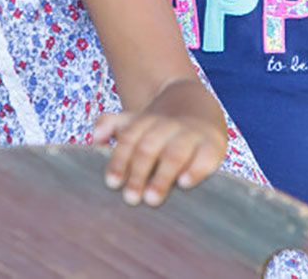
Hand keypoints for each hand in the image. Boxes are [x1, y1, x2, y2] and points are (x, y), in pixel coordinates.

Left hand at [92, 112, 225, 206]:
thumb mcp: (135, 120)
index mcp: (146, 122)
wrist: (200, 107)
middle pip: (149, 147)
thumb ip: (111, 124)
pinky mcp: (213, 146)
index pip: (129, 139)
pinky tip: (185, 183)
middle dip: (138, 173)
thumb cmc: (160, 126)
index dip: (120, 161)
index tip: (112, 183)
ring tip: (152, 199)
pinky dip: (195, 169)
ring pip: (175, 153)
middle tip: (131, 199)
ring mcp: (191, 135)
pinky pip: (205, 157)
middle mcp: (168, 126)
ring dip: (162, 176)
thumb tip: (94, 138)